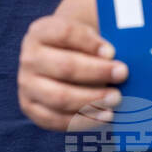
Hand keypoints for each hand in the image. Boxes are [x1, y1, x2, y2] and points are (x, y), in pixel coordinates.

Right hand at [18, 0, 128, 130]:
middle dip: (97, 72)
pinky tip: (105, 116)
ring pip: (60, 97)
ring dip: (92, 100)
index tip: (112, 51)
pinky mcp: (31, 108)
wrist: (58, 58)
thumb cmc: (81, 44)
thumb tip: (125, 53)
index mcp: (41, 31)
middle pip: (64, 67)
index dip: (90, 42)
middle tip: (123, 74)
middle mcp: (29, 58)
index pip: (65, 33)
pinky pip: (56, 120)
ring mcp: (27, 85)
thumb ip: (101, 40)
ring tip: (116, 99)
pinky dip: (83, 120)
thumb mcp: (86, 32)